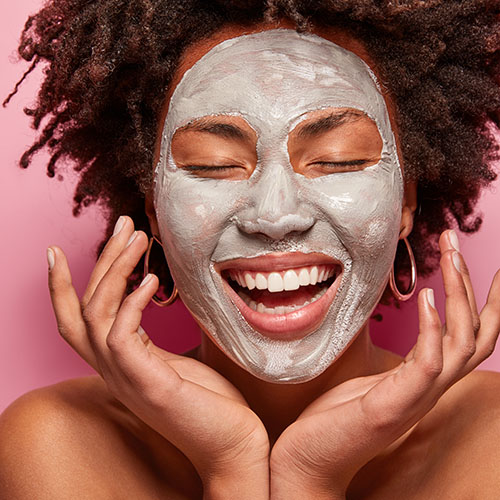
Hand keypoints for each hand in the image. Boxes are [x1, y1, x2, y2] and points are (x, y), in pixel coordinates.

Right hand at [47, 216, 268, 497]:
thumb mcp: (184, 361)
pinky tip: (152, 279)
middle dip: (99, 261)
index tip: (64, 248)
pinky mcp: (149, 385)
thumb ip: (168, 336)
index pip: (76, 321)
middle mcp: (114, 371)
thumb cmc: (212, 403)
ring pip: (95, 315)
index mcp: (120, 364)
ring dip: (114, 271)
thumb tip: (178, 298)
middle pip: (82, 308)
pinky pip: (122, 337)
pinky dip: (132, 303)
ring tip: (140, 239)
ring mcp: (127, 379)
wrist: (234, 446)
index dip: (62, 285)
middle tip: (124, 224)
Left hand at [270, 230, 499, 498]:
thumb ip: (391, 356)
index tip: (483, 265)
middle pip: (475, 334)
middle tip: (456, 241)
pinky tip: (427, 298)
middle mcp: (428, 388)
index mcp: (422, 379)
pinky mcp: (393, 406)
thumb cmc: (335, 418)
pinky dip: (433, 329)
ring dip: (459, 296)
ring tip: (451, 258)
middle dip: (474, 286)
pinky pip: (428, 365)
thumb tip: (392, 324)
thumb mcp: (368, 378)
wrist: (307, 461)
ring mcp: (415, 398)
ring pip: (460, 343)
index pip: (469, 338)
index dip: (485, 304)